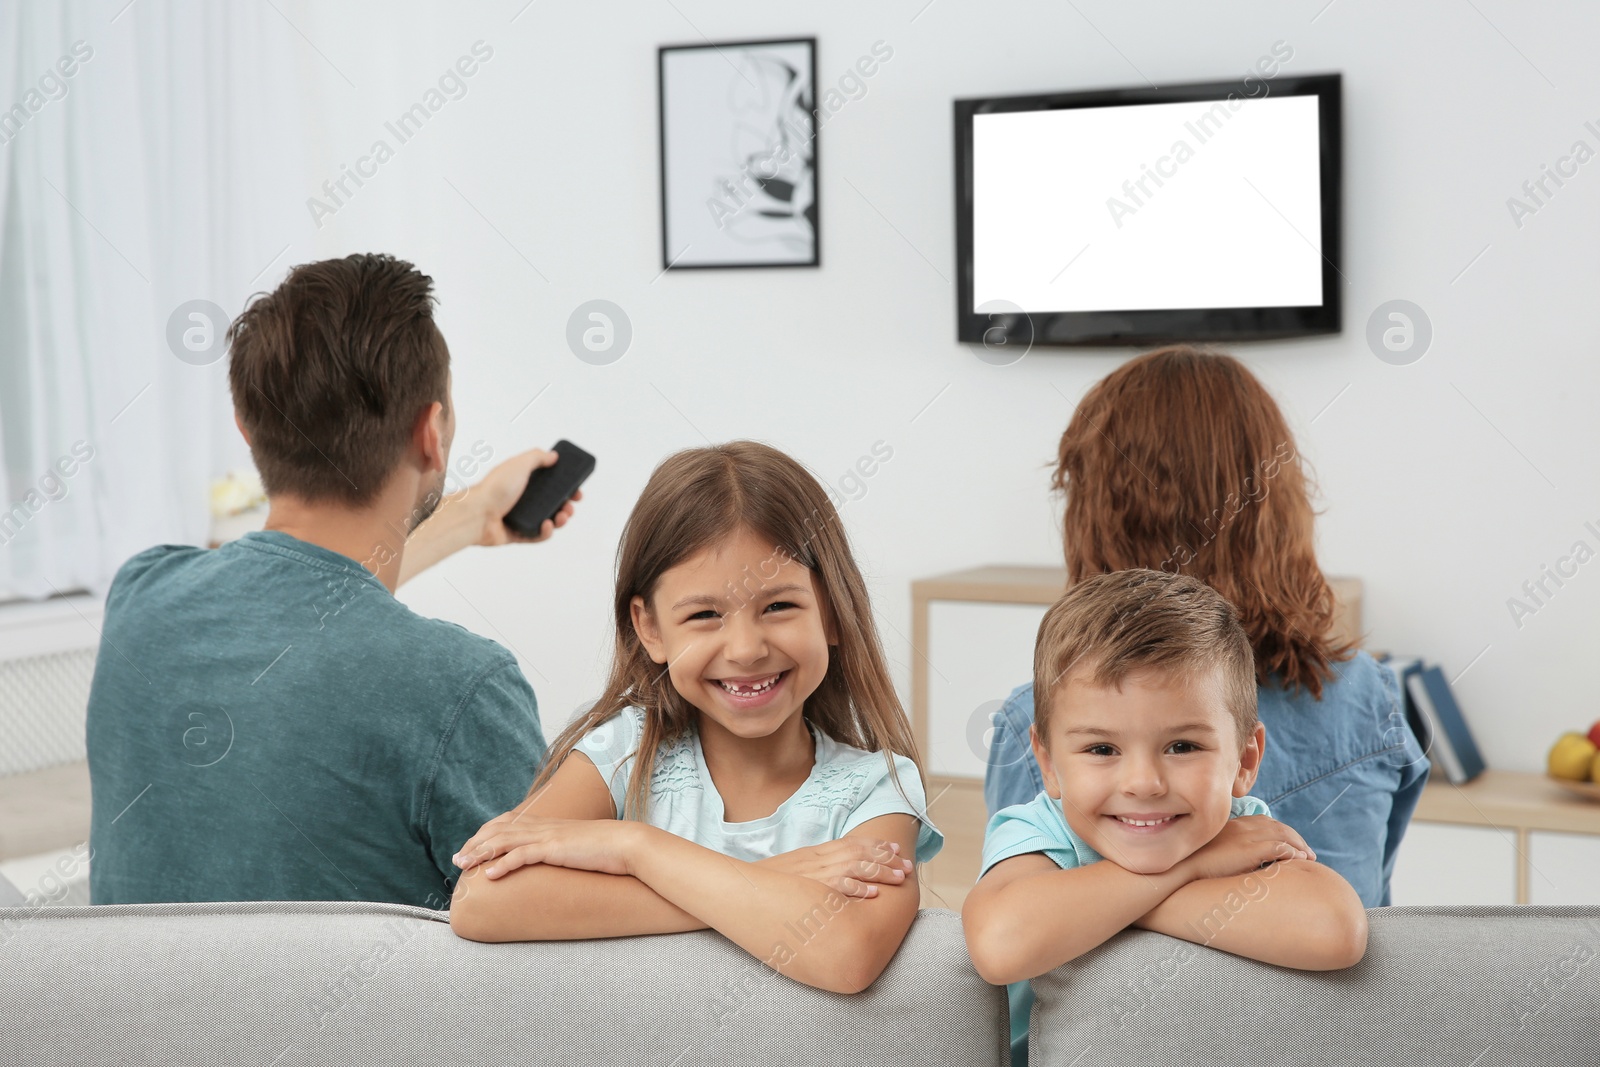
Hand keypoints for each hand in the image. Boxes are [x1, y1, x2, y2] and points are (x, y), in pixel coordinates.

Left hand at [452, 815, 638, 878]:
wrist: (626, 844)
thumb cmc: (605, 849)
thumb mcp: (576, 846)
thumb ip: (561, 848)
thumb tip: (553, 860)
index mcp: (547, 824)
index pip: (506, 823)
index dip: (486, 834)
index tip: (471, 848)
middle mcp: (543, 826)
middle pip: (498, 830)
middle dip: (475, 844)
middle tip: (458, 859)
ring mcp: (548, 836)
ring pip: (504, 841)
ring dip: (480, 853)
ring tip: (464, 866)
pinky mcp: (554, 848)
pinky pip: (522, 855)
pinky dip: (502, 864)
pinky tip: (489, 876)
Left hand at [470, 449, 581, 546]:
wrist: (477, 514)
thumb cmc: (495, 488)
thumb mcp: (518, 464)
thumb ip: (537, 457)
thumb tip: (553, 455)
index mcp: (522, 482)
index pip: (548, 483)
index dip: (564, 485)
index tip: (576, 488)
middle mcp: (521, 499)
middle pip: (551, 502)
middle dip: (567, 503)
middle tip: (573, 503)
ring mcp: (519, 517)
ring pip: (547, 520)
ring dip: (561, 519)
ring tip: (564, 515)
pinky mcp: (516, 535)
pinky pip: (537, 536)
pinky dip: (546, 532)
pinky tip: (547, 525)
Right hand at [756, 839, 913, 898]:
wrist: (745, 886)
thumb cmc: (771, 882)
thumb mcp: (796, 867)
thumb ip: (817, 866)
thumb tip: (838, 870)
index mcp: (817, 853)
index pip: (852, 844)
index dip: (876, 846)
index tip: (895, 849)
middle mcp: (820, 860)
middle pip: (860, 854)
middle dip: (886, 859)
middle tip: (907, 865)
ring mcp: (816, 875)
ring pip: (855, 868)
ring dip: (880, 872)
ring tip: (900, 877)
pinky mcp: (810, 891)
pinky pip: (837, 888)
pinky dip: (856, 889)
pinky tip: (872, 894)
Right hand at [1177, 815, 1314, 882]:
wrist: (1181, 865)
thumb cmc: (1192, 862)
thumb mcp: (1210, 849)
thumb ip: (1225, 848)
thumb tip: (1235, 859)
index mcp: (1233, 824)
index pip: (1265, 821)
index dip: (1281, 832)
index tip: (1290, 843)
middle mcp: (1242, 826)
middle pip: (1278, 826)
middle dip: (1296, 838)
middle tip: (1307, 852)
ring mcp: (1246, 837)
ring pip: (1283, 835)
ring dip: (1299, 845)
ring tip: (1309, 857)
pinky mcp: (1249, 850)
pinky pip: (1279, 847)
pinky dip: (1292, 852)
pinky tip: (1300, 860)